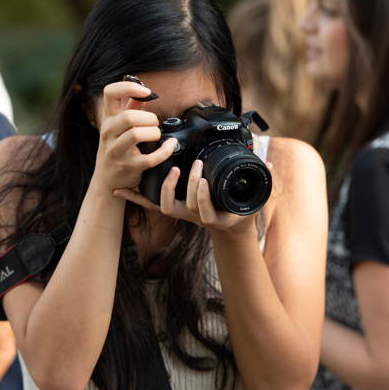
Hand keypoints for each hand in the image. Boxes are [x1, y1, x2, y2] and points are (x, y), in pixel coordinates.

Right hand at [92, 81, 177, 192]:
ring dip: (154, 133)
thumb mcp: (118, 127)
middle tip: (154, 124)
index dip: (128, 87)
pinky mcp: (128, 166)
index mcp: (108, 119)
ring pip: (136, 134)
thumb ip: (130, 108)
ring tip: (157, 136)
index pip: (110, 92)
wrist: (107, 181)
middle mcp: (108, 133)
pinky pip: (149, 158)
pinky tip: (170, 146)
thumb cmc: (115, 150)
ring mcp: (116, 150)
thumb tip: (143, 92)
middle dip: (149, 118)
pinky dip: (164, 151)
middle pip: (128, 116)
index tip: (146, 92)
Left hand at [114, 159, 272, 239]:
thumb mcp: (255, 199)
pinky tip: (120, 189)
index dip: (202, 197)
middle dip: (187, 186)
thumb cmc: (241, 211)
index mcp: (212, 216)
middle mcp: (194, 216)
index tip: (204, 180)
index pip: (204, 211)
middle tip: (194, 168)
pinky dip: (134, 197)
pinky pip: (149, 203)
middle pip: (184, 207)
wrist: (230, 227)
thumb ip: (262, 180)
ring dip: (166, 187)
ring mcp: (181, 212)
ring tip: (171, 169)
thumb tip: (267, 162)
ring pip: (165, 206)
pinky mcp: (171, 206)